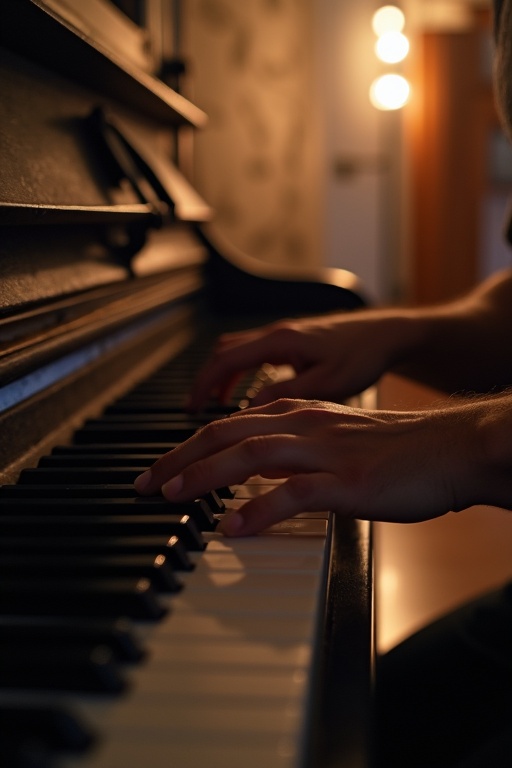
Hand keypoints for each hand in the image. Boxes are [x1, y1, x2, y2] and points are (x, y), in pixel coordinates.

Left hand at [135, 397, 485, 536]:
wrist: (453, 447)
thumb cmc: (397, 449)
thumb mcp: (335, 440)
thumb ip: (294, 452)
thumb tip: (255, 475)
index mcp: (300, 413)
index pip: (228, 425)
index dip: (187, 445)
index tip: (160, 469)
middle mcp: (306, 424)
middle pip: (226, 434)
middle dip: (178, 458)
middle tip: (146, 484)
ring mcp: (326, 451)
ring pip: (250, 455)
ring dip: (204, 476)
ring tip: (172, 496)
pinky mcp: (349, 482)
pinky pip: (294, 493)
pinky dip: (258, 509)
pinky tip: (234, 526)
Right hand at [187, 311, 423, 410]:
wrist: (386, 335)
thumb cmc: (362, 355)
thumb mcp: (327, 383)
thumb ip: (286, 394)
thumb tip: (250, 409)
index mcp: (280, 341)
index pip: (225, 360)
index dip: (204, 384)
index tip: (191, 409)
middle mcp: (276, 334)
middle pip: (224, 353)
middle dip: (205, 380)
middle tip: (194, 410)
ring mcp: (283, 337)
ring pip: (237, 352)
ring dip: (222, 377)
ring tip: (214, 406)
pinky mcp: (292, 344)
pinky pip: (254, 356)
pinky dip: (240, 374)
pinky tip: (246, 395)